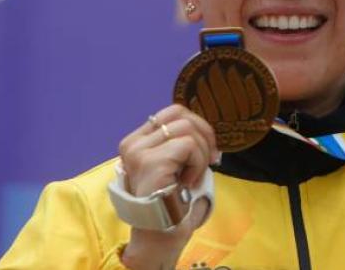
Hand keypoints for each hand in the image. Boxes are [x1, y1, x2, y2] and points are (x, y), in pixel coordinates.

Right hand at [117, 104, 219, 268]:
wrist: (160, 234)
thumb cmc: (171, 201)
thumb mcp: (175, 165)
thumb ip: (181, 143)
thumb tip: (207, 131)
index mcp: (137, 141)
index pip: (173, 111)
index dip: (198, 125)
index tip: (208, 150)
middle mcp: (132, 143)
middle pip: (181, 114)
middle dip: (205, 135)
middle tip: (212, 160)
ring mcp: (139, 152)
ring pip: (187, 129)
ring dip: (201, 154)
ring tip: (194, 176)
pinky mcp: (151, 161)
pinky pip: (189, 146)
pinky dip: (198, 163)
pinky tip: (188, 182)